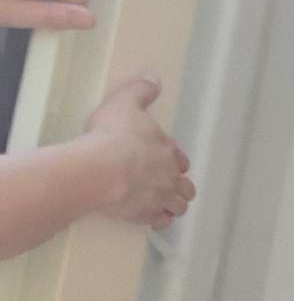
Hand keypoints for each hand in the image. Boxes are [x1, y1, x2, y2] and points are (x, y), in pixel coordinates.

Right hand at [83, 76, 192, 227]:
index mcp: (167, 151)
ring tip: (162, 203)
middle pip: (185, 186)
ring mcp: (160, 197)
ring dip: (173, 204)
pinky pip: (160, 221)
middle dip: (179, 186)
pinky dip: (158, 220)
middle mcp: (169, 177)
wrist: (100, 168)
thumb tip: (153, 78)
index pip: (180, 160)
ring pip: (179, 206)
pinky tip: (151, 217)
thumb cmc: (112, 135)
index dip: (174, 161)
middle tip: (166, 185)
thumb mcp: (125, 103)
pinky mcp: (146, 214)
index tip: (165, 161)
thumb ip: (141, 91)